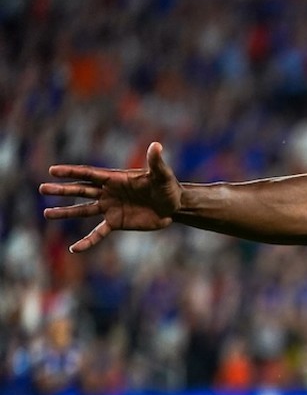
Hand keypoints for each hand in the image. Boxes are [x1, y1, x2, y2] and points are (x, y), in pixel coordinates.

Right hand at [40, 142, 181, 252]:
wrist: (174, 206)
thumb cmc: (168, 187)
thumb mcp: (162, 175)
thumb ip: (155, 162)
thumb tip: (157, 146)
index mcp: (115, 178)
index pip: (89, 174)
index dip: (71, 172)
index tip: (52, 171)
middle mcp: (109, 192)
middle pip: (81, 190)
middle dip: (62, 190)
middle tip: (42, 189)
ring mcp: (111, 208)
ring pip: (83, 210)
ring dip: (66, 212)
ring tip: (47, 213)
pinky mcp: (117, 222)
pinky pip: (98, 233)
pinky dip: (87, 241)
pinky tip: (74, 249)